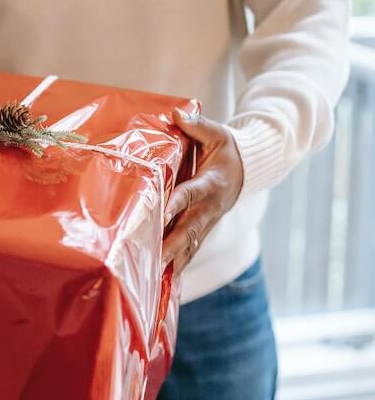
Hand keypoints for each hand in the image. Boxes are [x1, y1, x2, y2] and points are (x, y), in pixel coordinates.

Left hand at [163, 109, 243, 276]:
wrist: (247, 170)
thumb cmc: (226, 149)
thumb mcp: (217, 133)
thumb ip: (197, 126)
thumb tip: (177, 114)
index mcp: (211, 183)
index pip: (191, 193)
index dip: (177, 201)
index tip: (162, 209)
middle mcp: (209, 209)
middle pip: (188, 229)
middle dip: (171, 245)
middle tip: (152, 258)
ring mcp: (207, 224)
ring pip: (188, 247)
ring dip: (171, 263)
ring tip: (151, 280)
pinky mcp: (202, 233)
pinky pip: (189, 254)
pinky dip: (176, 269)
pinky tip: (160, 285)